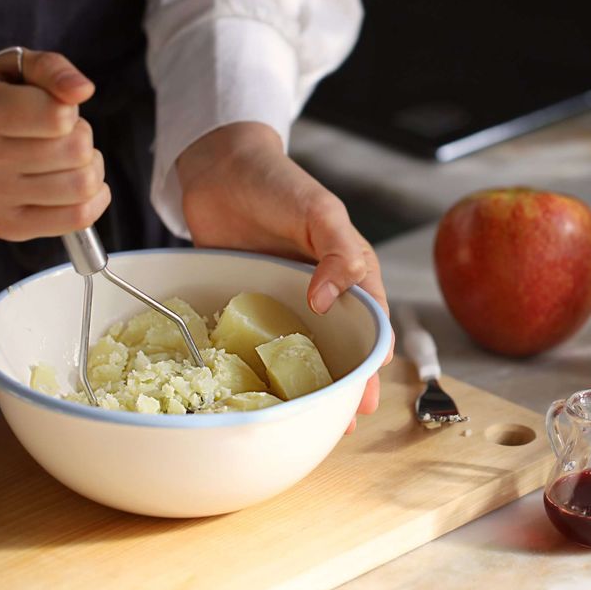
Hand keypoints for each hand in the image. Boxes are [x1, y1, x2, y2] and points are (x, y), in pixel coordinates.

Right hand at [0, 50, 110, 240]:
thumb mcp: (9, 69)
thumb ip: (51, 69)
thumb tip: (82, 89)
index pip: (58, 116)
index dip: (69, 111)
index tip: (54, 110)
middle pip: (76, 150)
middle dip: (81, 137)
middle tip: (61, 136)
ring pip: (82, 184)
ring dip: (90, 168)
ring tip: (69, 159)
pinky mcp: (8, 226)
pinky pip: (78, 218)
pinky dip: (94, 199)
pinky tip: (77, 183)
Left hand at [176, 122, 394, 432]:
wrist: (218, 168)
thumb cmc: (276, 182)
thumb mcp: (320, 212)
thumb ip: (339, 252)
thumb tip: (330, 303)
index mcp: (347, 268)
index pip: (371, 320)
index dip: (372, 358)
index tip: (367, 391)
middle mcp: (319, 288)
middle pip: (340, 343)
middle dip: (346, 382)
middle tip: (345, 421)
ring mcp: (283, 297)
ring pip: (302, 348)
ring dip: (310, 382)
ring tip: (313, 417)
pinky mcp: (248, 300)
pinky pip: (259, 337)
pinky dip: (265, 365)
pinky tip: (263, 388)